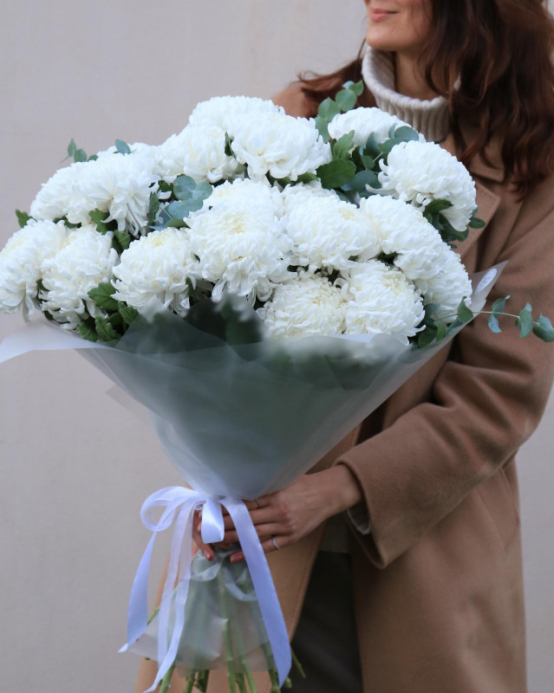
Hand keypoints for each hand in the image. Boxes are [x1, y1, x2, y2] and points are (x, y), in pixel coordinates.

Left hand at [194, 465, 362, 562]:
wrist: (328, 494)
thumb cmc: (305, 484)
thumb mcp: (285, 479)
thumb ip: (266, 484)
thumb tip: (243, 483)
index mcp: (275, 495)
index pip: (246, 504)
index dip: (228, 508)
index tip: (212, 511)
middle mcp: (278, 512)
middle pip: (246, 520)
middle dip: (225, 524)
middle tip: (207, 528)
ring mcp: (284, 527)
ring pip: (253, 534)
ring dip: (233, 538)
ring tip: (215, 541)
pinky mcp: (290, 538)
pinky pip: (267, 547)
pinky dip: (250, 552)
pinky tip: (235, 556)